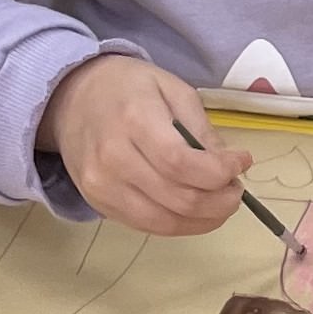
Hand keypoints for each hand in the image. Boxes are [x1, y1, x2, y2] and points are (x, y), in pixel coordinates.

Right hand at [40, 55, 246, 233]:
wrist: (70, 99)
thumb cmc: (127, 87)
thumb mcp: (171, 88)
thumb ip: (201, 128)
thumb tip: (228, 166)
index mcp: (134, 120)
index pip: (182, 163)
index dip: (220, 173)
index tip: (241, 164)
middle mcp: (113, 159)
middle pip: (179, 199)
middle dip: (220, 201)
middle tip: (235, 188)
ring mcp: (102, 187)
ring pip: (165, 223)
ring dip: (204, 220)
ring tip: (220, 202)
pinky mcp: (98, 204)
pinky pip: (147, 226)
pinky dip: (180, 224)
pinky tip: (195, 209)